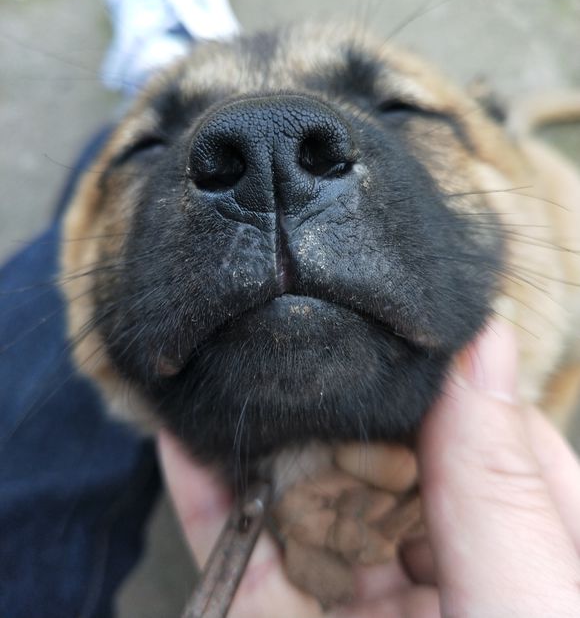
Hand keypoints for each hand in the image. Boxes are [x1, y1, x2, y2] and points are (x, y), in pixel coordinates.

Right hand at [158, 321, 579, 616]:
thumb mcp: (531, 599)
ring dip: (258, 430)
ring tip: (227, 345)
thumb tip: (486, 340)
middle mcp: (429, 568)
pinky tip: (183, 431)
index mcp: (510, 551)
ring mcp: (350, 598)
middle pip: (371, 460)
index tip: (382, 298)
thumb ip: (502, 481)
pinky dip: (206, 495)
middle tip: (286, 302)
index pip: (474, 432)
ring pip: (298, 499)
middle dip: (328, 391)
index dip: (428, 367)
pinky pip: (236, 557)